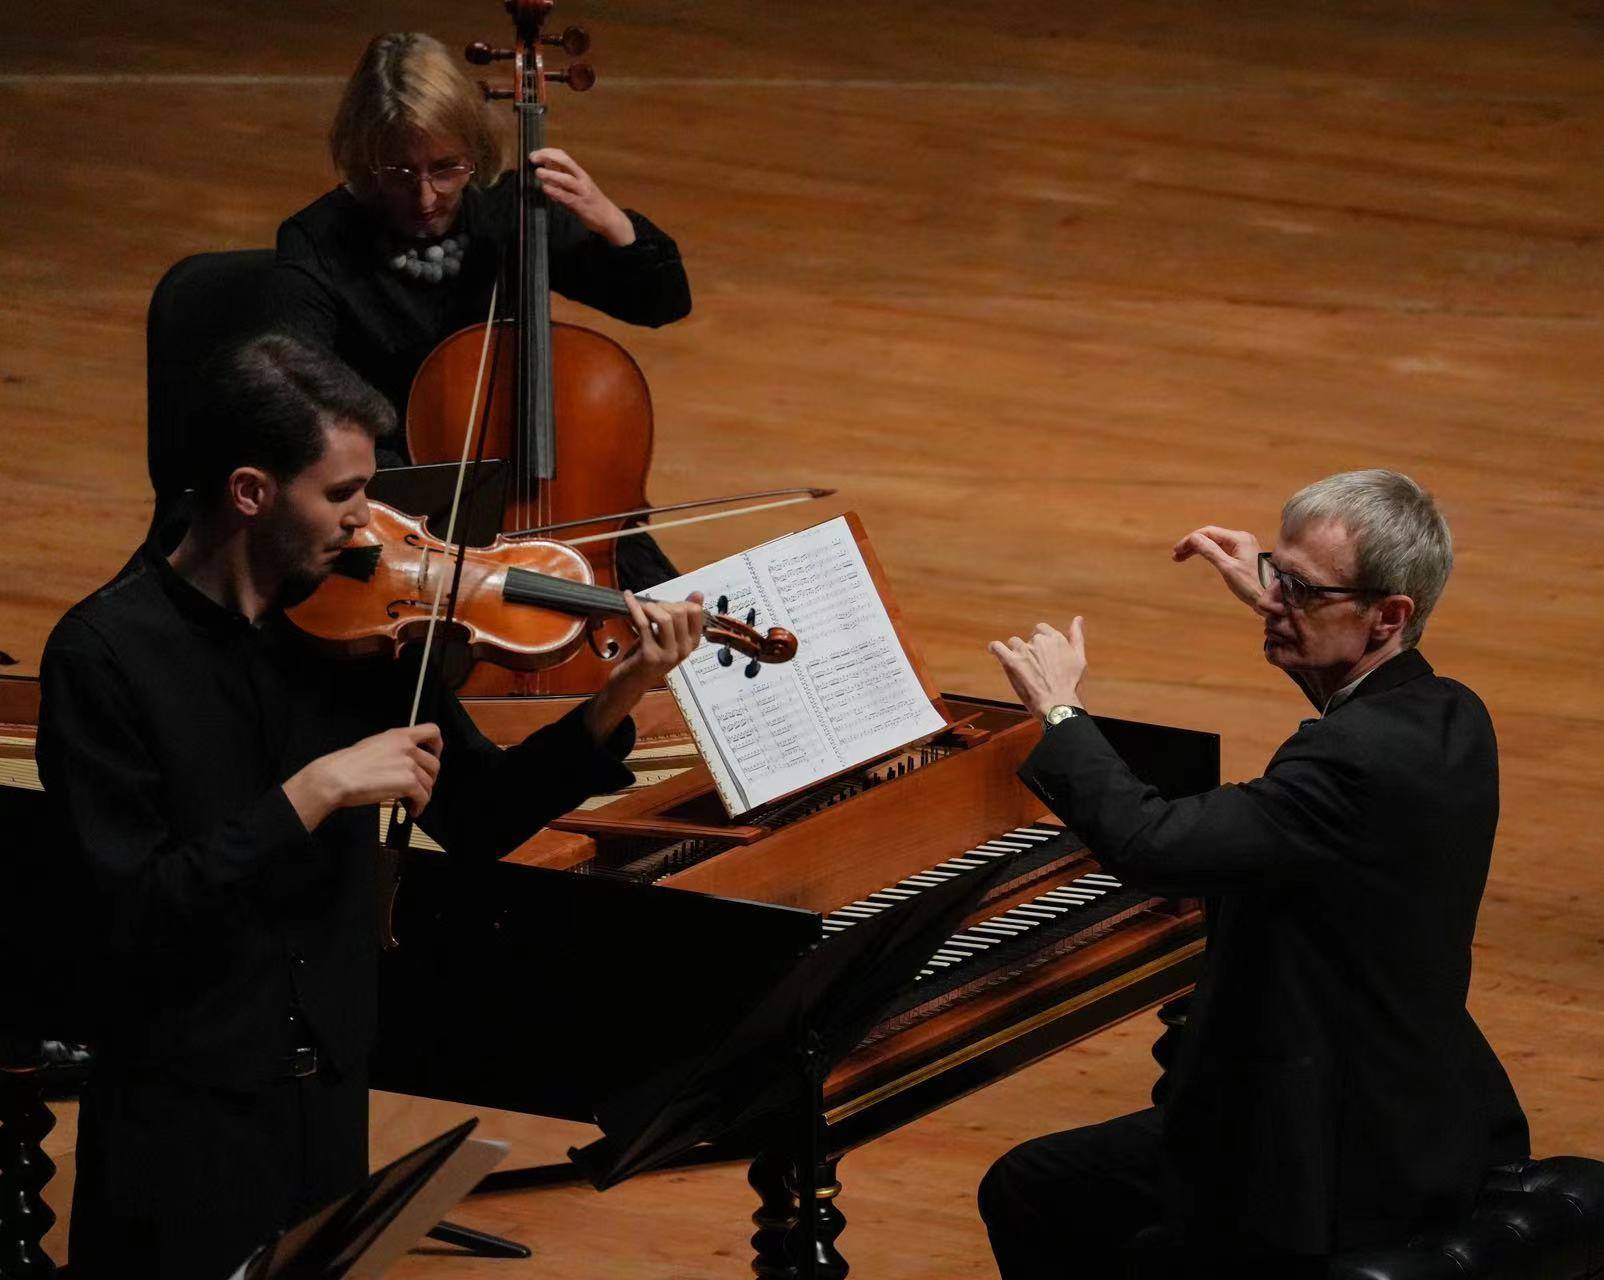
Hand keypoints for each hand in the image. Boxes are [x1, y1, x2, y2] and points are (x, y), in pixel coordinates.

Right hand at [283, 723, 442, 832]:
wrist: (335, 777)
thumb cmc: (347, 765)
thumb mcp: (374, 745)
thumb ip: (395, 749)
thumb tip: (405, 761)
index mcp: (398, 736)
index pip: (432, 731)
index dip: (437, 745)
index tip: (434, 755)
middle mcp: (406, 747)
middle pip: (434, 763)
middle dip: (429, 778)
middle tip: (420, 787)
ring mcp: (408, 764)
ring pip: (429, 782)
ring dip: (423, 795)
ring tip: (413, 802)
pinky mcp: (407, 782)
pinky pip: (423, 796)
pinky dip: (419, 806)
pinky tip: (411, 810)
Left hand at [528, 147, 634, 245]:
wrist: (609, 218)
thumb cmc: (591, 202)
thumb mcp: (577, 187)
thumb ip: (563, 181)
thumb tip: (546, 174)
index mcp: (580, 174)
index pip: (564, 157)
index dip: (548, 153)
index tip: (535, 154)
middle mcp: (582, 180)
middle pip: (566, 162)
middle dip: (549, 157)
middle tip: (533, 159)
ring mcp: (582, 192)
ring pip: (567, 179)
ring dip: (551, 174)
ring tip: (538, 172)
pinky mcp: (581, 206)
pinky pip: (567, 197)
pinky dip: (556, 192)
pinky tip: (546, 189)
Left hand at [583, 592, 705, 742]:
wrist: (630, 683)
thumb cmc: (648, 656)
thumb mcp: (667, 636)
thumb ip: (681, 616)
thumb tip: (698, 593)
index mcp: (692, 644)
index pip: (695, 612)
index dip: (679, 602)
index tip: (665, 605)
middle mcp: (684, 650)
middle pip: (679, 612)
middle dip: (663, 604)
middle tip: (650, 608)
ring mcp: (668, 654)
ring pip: (665, 618)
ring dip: (650, 607)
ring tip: (642, 608)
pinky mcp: (649, 655)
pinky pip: (643, 624)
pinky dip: (634, 607)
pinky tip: (627, 598)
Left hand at [987, 619, 1087, 721]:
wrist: (1059, 706)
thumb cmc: (1071, 685)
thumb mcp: (1080, 658)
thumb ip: (1076, 636)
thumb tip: (1078, 618)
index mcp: (1056, 638)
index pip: (1041, 629)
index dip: (1040, 642)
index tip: (1041, 654)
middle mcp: (1040, 641)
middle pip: (1028, 638)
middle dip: (1030, 650)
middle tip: (1035, 668)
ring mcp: (1025, 651)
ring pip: (1013, 643)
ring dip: (1015, 653)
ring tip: (1021, 669)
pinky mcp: (1012, 662)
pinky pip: (997, 647)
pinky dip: (994, 648)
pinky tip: (994, 651)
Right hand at [1172, 525, 1263, 608]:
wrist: (1273, 599)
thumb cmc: (1252, 585)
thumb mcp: (1228, 568)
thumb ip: (1210, 551)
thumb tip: (1193, 538)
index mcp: (1238, 539)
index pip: (1208, 532)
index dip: (1190, 540)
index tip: (1176, 552)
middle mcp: (1241, 539)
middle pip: (1210, 536)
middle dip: (1192, 544)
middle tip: (1176, 556)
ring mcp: (1243, 547)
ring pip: (1215, 543)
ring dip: (1198, 549)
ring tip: (1182, 558)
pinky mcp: (1243, 556)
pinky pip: (1221, 550)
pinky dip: (1208, 554)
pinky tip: (1200, 558)